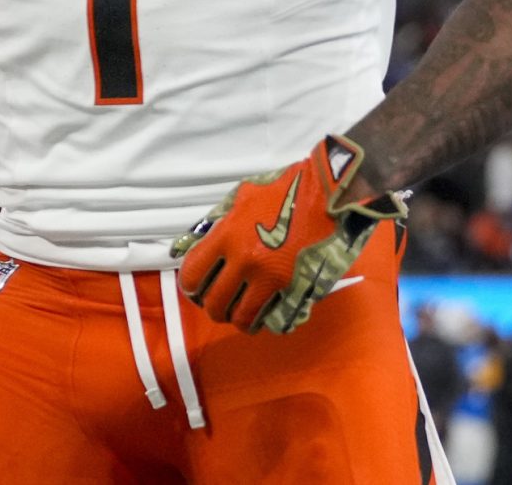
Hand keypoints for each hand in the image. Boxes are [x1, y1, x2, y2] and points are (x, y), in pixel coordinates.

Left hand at [171, 135, 404, 334]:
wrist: (328, 192)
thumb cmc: (283, 189)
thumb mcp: (239, 197)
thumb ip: (212, 224)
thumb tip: (183, 248)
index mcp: (227, 236)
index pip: (192, 277)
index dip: (190, 288)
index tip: (197, 289)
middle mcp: (246, 261)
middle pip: (215, 304)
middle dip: (213, 308)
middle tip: (221, 304)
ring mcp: (274, 278)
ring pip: (243, 319)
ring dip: (239, 319)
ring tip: (243, 312)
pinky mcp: (300, 288)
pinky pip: (276, 320)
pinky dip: (269, 322)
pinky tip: (269, 312)